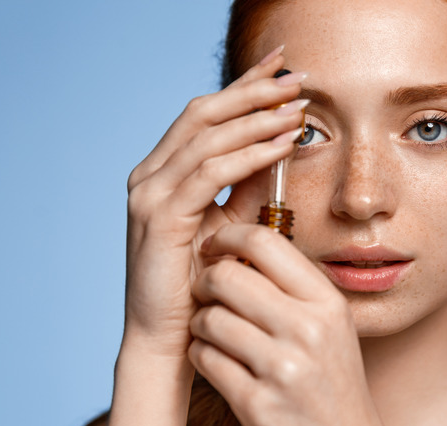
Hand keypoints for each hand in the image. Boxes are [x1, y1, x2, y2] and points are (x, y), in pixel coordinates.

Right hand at [121, 46, 306, 359]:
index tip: (280, 66)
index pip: (204, 115)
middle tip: (294, 77)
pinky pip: (211, 173)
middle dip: (251, 91)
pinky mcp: (160, 217)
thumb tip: (280, 146)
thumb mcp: (228, 225)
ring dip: (257, 118)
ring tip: (297, 107)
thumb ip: (247, 186)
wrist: (166, 338)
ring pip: (207, 137)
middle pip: (203, 113)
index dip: (241, 87)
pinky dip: (249, 155)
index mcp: (162, 172)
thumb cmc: (196, 284)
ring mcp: (149, 193)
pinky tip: (281, 145)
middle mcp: (149, 175)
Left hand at [188, 224, 386, 425]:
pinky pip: (205, 358)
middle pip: (226, 277)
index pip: (265, 243)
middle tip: (204, 292)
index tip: (213, 245)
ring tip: (210, 330)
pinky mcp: (256, 404)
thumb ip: (292, 287)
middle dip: (203, 281)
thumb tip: (239, 244)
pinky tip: (215, 360)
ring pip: (209, 318)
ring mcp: (283, 370)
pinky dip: (201, 355)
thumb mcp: (328, 326)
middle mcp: (309, 331)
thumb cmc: (329, 381)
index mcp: (327, 304)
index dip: (227, 236)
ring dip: (199, 323)